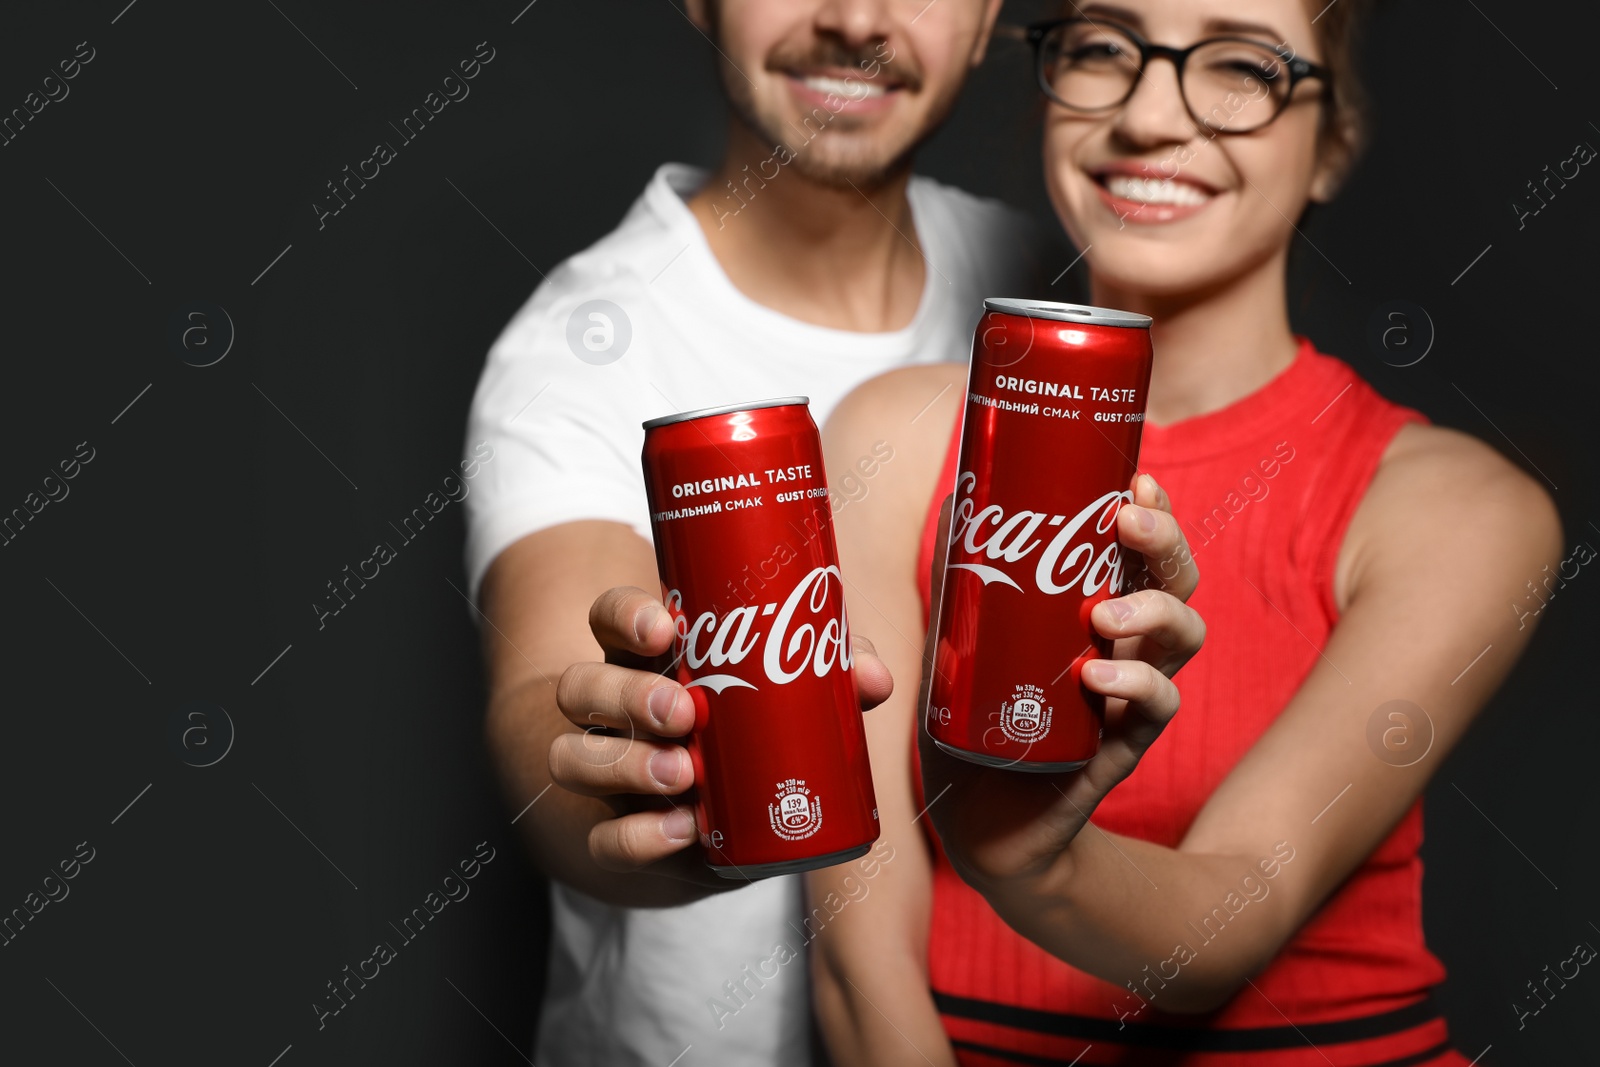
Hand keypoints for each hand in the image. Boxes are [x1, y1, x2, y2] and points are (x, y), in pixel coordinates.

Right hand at [551, 586, 893, 882]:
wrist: (706, 824)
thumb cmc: (745, 729)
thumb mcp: (779, 691)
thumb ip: (826, 674)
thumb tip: (871, 678)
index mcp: (644, 657)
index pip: (608, 618)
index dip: (626, 615)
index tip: (666, 626)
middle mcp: (610, 710)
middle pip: (581, 686)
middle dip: (629, 696)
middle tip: (685, 712)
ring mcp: (604, 771)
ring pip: (570, 757)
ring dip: (626, 765)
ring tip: (684, 774)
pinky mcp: (616, 833)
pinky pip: (604, 838)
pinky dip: (639, 836)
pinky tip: (683, 830)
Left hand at [915, 472, 1202, 891]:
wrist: (979, 824)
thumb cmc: (976, 722)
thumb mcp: (959, 642)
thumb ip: (960, 579)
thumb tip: (955, 501)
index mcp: (1098, 610)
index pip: (1144, 550)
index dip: (1154, 511)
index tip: (1136, 478)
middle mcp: (1127, 646)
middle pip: (1178, 581)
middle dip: (1164, 542)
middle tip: (1127, 522)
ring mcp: (1129, 696)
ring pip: (1183, 638)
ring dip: (1154, 611)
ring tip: (1105, 611)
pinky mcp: (1120, 748)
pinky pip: (1155, 709)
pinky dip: (1134, 684)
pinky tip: (1097, 674)